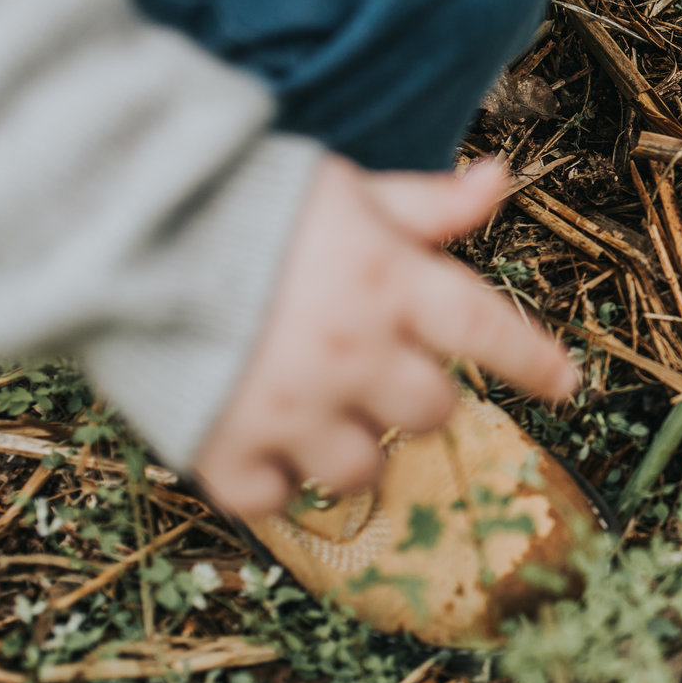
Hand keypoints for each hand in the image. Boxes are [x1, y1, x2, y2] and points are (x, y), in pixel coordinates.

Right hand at [192, 156, 578, 518]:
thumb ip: (426, 204)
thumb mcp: (344, 190)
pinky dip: (278, 486)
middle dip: (418, 397)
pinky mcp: (223, 449)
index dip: (534, 361)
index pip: (487, 329)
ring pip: (363, 472)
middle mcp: (350, 353)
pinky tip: (267, 446)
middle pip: (431, 413)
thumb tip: (501, 178)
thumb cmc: (242, 205)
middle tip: (380, 371)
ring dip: (355, 450)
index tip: (567, 385)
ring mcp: (288, 408)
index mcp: (387, 283)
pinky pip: (277, 503)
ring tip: (322, 412)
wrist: (114, 233)